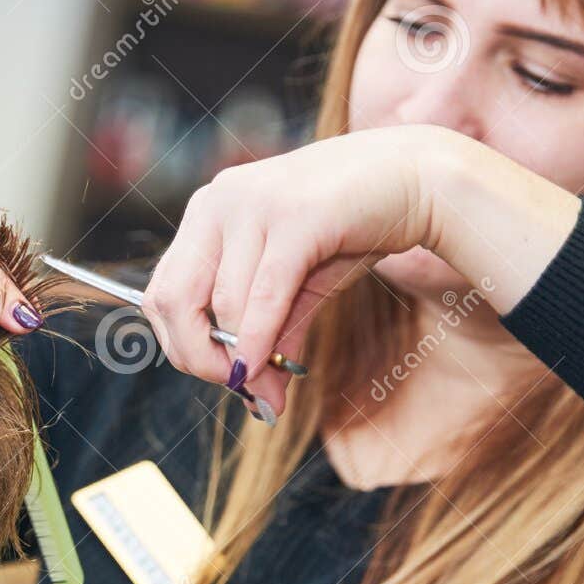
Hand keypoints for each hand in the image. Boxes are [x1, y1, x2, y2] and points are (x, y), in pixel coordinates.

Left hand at [141, 125, 580, 414]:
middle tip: (237, 389)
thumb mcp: (300, 288)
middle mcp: (218, 201)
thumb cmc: (355, 230)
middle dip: (199, 358)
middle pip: (174, 300)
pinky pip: (263, 294)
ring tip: (271, 391)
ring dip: (243, 360)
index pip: (161, 293)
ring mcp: (253, 203)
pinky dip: (260, 340)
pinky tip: (271, 371)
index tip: (221, 377)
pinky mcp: (296, 215)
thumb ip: (271, 337)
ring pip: (224, 305)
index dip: (181, 346)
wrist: (421, 179)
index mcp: (207, 212)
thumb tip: (258, 404)